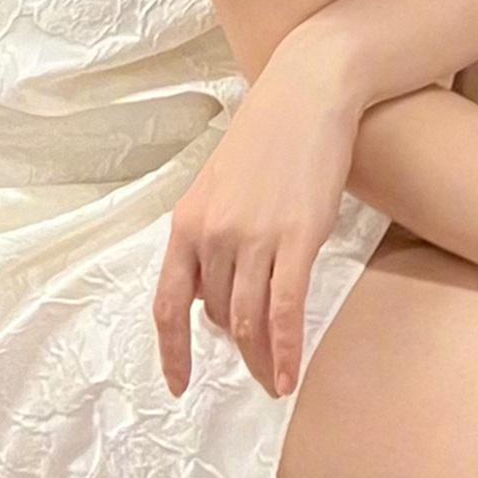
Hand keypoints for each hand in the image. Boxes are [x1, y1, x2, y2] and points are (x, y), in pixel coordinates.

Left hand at [154, 38, 360, 401]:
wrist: (308, 91)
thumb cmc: (269, 134)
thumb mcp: (220, 185)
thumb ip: (210, 237)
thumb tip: (214, 294)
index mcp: (187, 223)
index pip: (168, 305)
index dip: (172, 352)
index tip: (179, 385)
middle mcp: (213, 235)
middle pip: (220, 317)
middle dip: (237, 348)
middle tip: (255, 367)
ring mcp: (254, 238)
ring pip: (250, 323)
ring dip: (260, 361)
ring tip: (272, 381)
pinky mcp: (297, 238)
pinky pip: (285, 312)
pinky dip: (285, 353)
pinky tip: (288, 378)